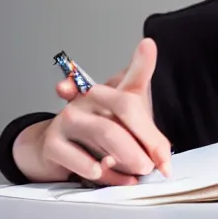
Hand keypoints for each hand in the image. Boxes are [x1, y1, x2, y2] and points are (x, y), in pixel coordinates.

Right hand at [39, 38, 171, 185]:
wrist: (54, 151)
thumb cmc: (97, 137)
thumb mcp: (128, 131)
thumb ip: (150, 140)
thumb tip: (164, 162)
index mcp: (112, 89)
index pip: (134, 72)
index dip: (144, 60)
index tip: (153, 43)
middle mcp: (89, 96)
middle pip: (126, 106)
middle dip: (149, 138)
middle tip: (158, 162)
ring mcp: (69, 117)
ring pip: (109, 132)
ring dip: (129, 158)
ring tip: (138, 170)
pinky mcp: (54, 143)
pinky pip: (87, 161)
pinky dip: (106, 175)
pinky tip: (111, 175)